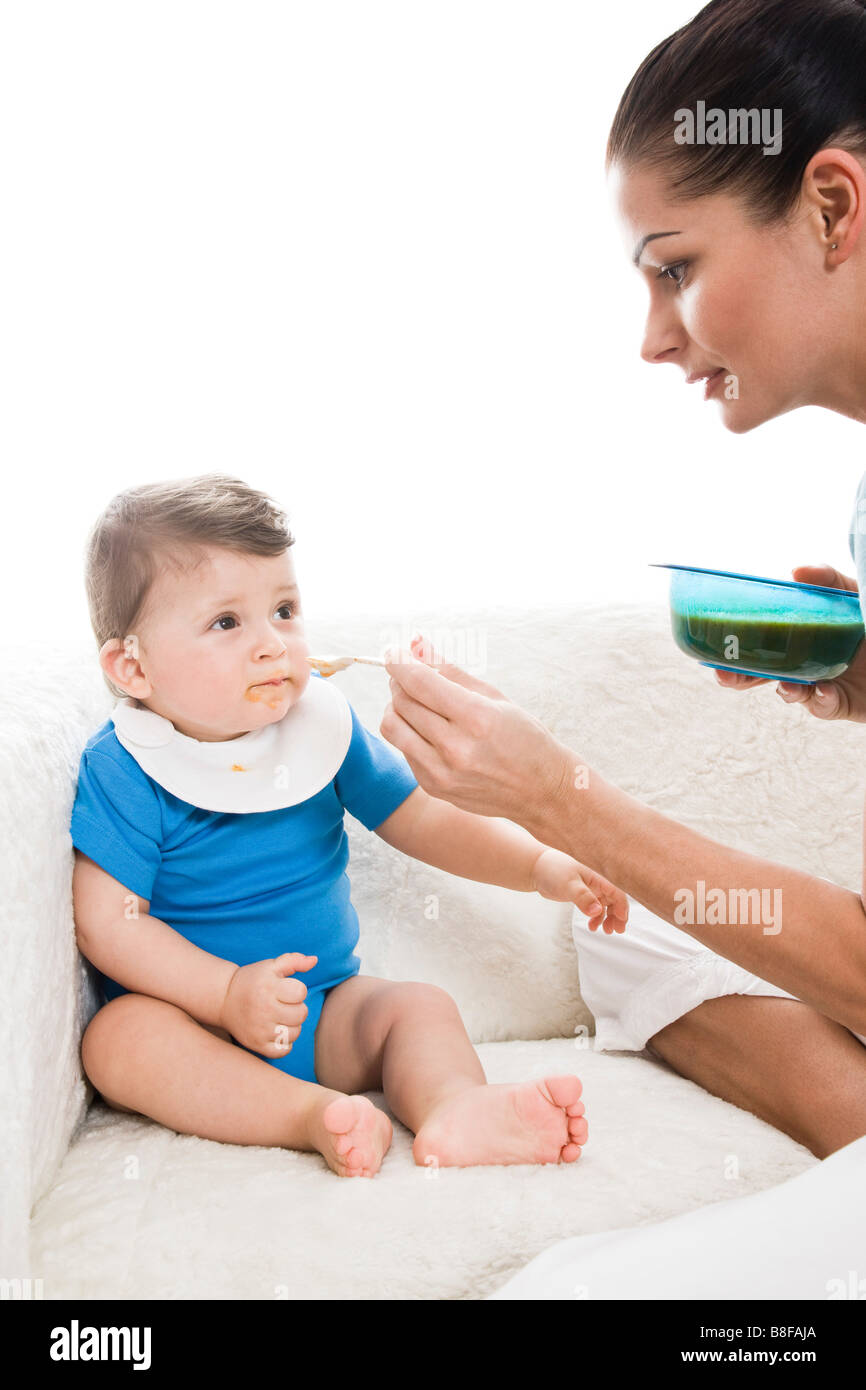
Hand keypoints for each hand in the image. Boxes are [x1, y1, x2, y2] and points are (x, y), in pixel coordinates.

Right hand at [219, 952, 316, 1057]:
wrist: (224, 998)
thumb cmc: (252, 980)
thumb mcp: (271, 966)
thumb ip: (294, 960)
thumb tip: (314, 960)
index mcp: (268, 987)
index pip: (301, 992)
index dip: (297, 990)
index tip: (286, 990)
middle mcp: (264, 1009)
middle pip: (301, 1014)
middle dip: (297, 1008)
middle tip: (284, 1004)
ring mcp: (259, 1029)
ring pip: (295, 1033)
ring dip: (292, 1025)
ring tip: (281, 1017)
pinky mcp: (256, 1044)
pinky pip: (283, 1050)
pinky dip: (285, 1043)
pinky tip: (277, 1032)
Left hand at [381, 633, 574, 827]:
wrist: (540, 791)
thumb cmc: (523, 737)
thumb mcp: (493, 697)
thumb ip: (450, 670)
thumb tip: (416, 643)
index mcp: (476, 718)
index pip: (419, 682)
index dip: (399, 661)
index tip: (393, 651)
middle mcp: (455, 748)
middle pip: (402, 701)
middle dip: (399, 681)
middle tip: (409, 674)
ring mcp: (441, 772)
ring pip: (393, 726)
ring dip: (396, 706)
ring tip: (415, 701)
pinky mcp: (433, 786)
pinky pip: (404, 749)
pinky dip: (410, 732)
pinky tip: (430, 730)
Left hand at [530, 846, 628, 933]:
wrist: (536, 868)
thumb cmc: (553, 870)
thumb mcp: (568, 885)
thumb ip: (583, 897)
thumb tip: (597, 911)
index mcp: (597, 877)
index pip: (617, 893)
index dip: (622, 908)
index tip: (621, 923)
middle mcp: (596, 883)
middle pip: (614, 900)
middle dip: (618, 916)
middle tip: (616, 930)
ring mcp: (590, 888)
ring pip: (605, 905)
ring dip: (607, 918)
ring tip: (604, 931)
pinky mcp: (582, 894)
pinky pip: (595, 907)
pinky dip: (596, 917)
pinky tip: (591, 925)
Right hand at [714, 565, 865, 722]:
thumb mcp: (854, 593)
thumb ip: (830, 580)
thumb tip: (795, 571)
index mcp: (803, 635)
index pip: (761, 642)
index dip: (735, 648)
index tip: (713, 651)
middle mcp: (808, 661)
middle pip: (765, 674)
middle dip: (742, 678)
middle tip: (724, 677)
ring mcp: (824, 684)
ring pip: (793, 693)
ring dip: (784, 692)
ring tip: (786, 686)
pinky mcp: (844, 705)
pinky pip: (825, 707)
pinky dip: (819, 701)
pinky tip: (820, 690)